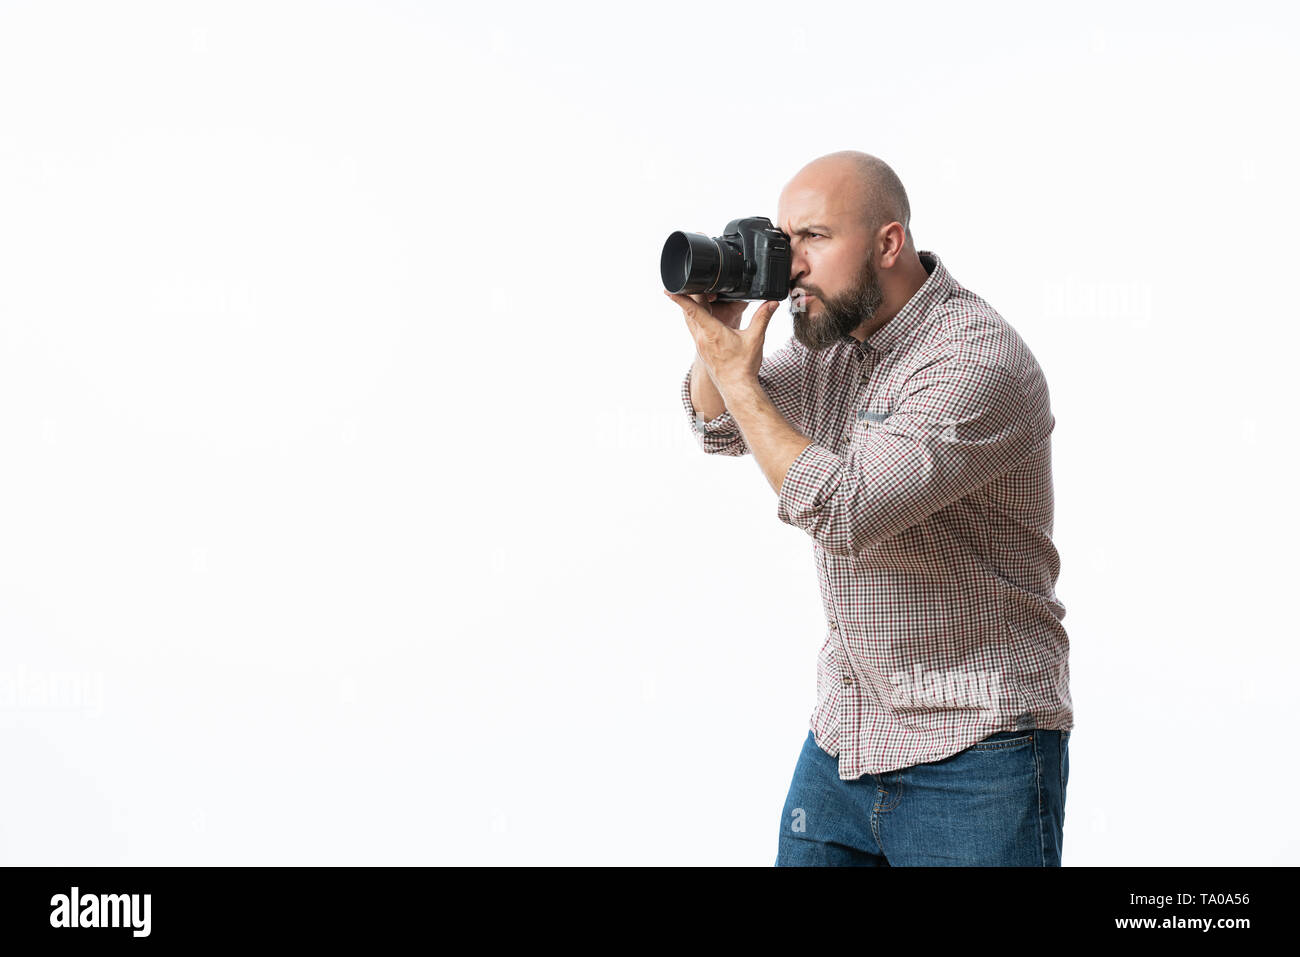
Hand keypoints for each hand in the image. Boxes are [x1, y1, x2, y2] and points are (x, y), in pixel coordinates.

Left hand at [665, 289, 781, 392]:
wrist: (736, 388)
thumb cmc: (743, 366)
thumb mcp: (755, 339)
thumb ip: (763, 318)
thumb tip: (772, 302)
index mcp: (712, 332)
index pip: (693, 311)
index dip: (680, 299)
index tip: (669, 291)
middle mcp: (702, 337)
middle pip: (689, 312)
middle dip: (688, 297)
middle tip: (690, 284)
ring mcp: (700, 343)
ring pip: (690, 320)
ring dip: (690, 307)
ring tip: (695, 295)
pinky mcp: (701, 348)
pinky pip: (694, 328)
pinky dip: (695, 317)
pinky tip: (702, 314)